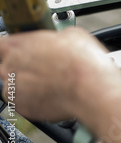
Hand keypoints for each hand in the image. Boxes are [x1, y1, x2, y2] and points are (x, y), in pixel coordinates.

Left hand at [0, 27, 120, 121]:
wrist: (91, 89)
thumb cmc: (81, 62)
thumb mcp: (72, 34)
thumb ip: (55, 36)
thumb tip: (59, 39)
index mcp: (16, 46)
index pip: (1, 44)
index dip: (14, 47)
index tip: (22, 49)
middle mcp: (8, 68)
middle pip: (8, 65)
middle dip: (26, 65)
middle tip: (47, 65)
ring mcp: (13, 90)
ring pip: (17, 85)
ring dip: (30, 83)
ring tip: (54, 81)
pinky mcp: (23, 108)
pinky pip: (25, 101)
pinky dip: (36, 98)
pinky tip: (54, 92)